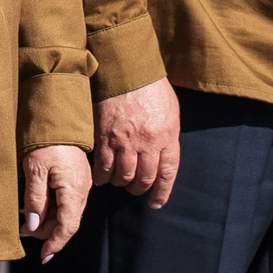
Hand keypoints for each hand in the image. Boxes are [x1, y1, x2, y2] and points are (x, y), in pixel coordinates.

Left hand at [22, 145, 92, 261]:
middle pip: (66, 221)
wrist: (58, 116)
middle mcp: (82, 189)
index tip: (43, 257)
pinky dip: (50, 206)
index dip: (55, 244)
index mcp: (74, 190)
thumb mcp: (34, 170)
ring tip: (24, 216)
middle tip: (22, 230)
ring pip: (65, 211)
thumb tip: (33, 226)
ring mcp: (81, 183)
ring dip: (46, 218)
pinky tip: (34, 202)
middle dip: (45, 231)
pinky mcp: (76, 176)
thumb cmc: (46, 141)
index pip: (67, 227)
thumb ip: (35, 199)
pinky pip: (65, 199)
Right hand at [93, 78, 181, 207]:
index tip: (156, 203)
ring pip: (123, 176)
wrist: (126, 69)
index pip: (167, 173)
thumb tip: (163, 157)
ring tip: (119, 181)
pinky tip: (102, 178)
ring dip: (121, 183)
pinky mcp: (105, 137)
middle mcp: (148, 142)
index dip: (162, 192)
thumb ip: (168, 135)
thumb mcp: (170, 111)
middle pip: (144, 178)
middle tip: (134, 189)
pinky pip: (103, 166)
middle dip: (139, 189)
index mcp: (167, 135)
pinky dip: (102, 176)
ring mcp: (125, 141)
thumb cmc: (151, 88)